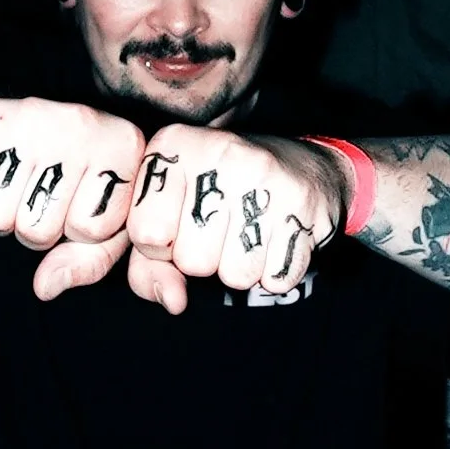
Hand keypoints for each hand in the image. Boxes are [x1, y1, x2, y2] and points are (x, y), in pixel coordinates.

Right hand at [0, 97, 144, 297]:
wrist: (8, 124)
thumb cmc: (66, 179)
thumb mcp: (97, 218)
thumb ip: (90, 260)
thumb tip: (47, 287)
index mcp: (122, 145)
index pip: (92, 229)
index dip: (76, 228)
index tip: (75, 202)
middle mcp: (79, 123)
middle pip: (39, 229)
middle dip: (32, 227)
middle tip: (36, 194)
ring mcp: (28, 118)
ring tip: (12, 183)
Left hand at [115, 129, 349, 313]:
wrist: (301, 166)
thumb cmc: (218, 194)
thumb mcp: (169, 215)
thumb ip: (148, 265)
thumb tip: (173, 302)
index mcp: (174, 146)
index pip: (147, 234)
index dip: (161, 245)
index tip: (179, 222)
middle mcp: (220, 153)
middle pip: (193, 261)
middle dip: (204, 259)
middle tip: (222, 227)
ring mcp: (265, 176)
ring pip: (236, 275)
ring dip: (241, 268)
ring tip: (248, 232)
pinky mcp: (302, 203)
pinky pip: (276, 278)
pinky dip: (274, 271)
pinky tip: (275, 238)